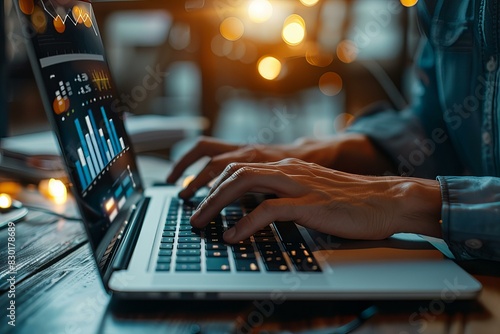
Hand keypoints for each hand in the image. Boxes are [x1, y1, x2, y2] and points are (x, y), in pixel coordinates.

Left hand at [190, 158, 442, 242]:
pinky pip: (269, 209)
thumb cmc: (351, 200)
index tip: (197, 196)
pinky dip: (246, 223)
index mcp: (287, 166)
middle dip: (205, 190)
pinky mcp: (311, 203)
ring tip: (201, 222)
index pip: (239, 164)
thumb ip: (284, 194)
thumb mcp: (310, 192)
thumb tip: (255, 209)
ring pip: (244, 182)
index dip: (212, 179)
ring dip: (215, 202)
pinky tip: (233, 235)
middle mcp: (288, 169)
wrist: (387, 199)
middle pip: (234, 169)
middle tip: (191, 212)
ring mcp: (299, 184)